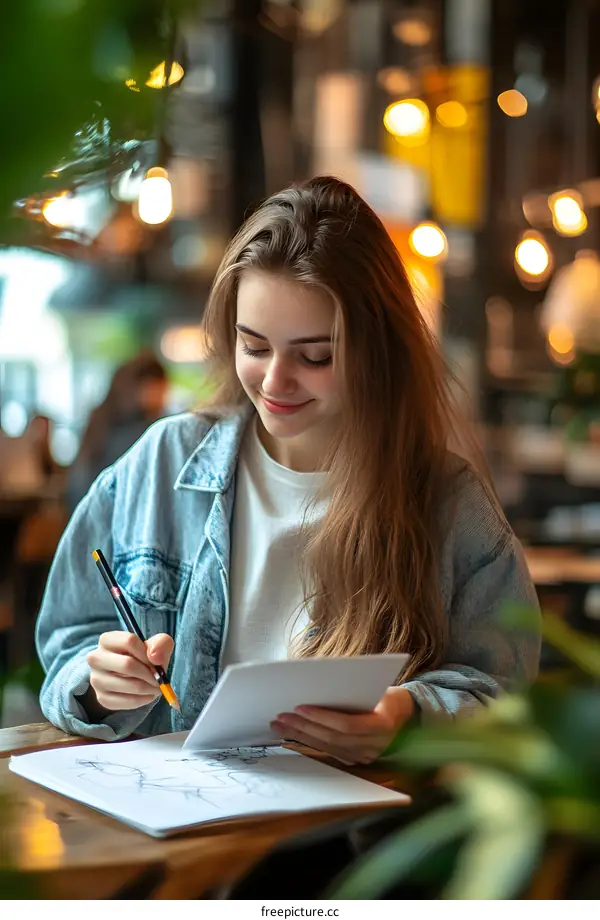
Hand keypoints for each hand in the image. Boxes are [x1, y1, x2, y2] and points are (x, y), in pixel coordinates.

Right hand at [87, 631, 173, 710]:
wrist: (129, 676)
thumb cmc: (142, 656)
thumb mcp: (155, 644)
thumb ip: (160, 644)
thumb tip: (155, 657)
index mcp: (107, 640)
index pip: (129, 641)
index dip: (148, 653)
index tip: (157, 662)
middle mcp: (96, 658)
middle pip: (128, 664)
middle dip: (150, 674)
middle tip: (160, 679)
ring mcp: (96, 679)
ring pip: (130, 685)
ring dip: (149, 688)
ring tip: (156, 687)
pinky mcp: (102, 698)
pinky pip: (128, 701)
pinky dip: (144, 699)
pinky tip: (148, 695)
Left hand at [270, 686, 415, 764]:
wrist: (407, 716)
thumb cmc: (387, 695)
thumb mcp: (377, 688)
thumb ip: (353, 690)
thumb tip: (318, 681)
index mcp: (382, 725)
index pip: (347, 725)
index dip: (322, 717)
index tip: (300, 707)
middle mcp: (374, 745)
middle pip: (333, 738)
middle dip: (304, 727)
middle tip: (281, 716)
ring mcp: (365, 755)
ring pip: (328, 747)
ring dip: (301, 736)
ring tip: (280, 725)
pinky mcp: (356, 759)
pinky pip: (329, 751)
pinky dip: (309, 742)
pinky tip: (293, 734)